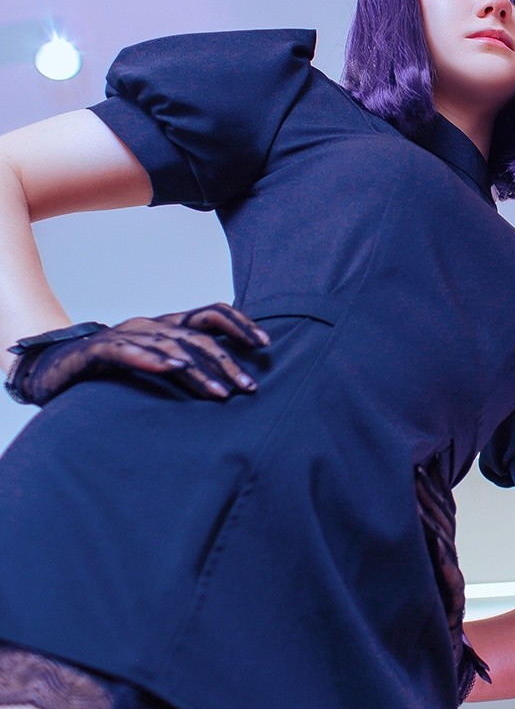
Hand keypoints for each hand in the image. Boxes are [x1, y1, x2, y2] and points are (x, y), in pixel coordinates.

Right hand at [5, 303, 270, 406]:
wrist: (53, 368)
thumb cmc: (113, 370)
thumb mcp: (158, 366)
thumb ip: (189, 368)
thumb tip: (232, 381)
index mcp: (168, 325)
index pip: (212, 314)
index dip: (241, 324)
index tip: (266, 344)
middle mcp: (152, 324)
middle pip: (199, 336)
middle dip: (228, 361)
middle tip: (249, 387)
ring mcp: (126, 334)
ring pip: (171, 346)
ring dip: (199, 371)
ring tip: (221, 394)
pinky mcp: (99, 349)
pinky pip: (128, 351)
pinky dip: (153, 359)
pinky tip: (174, 371)